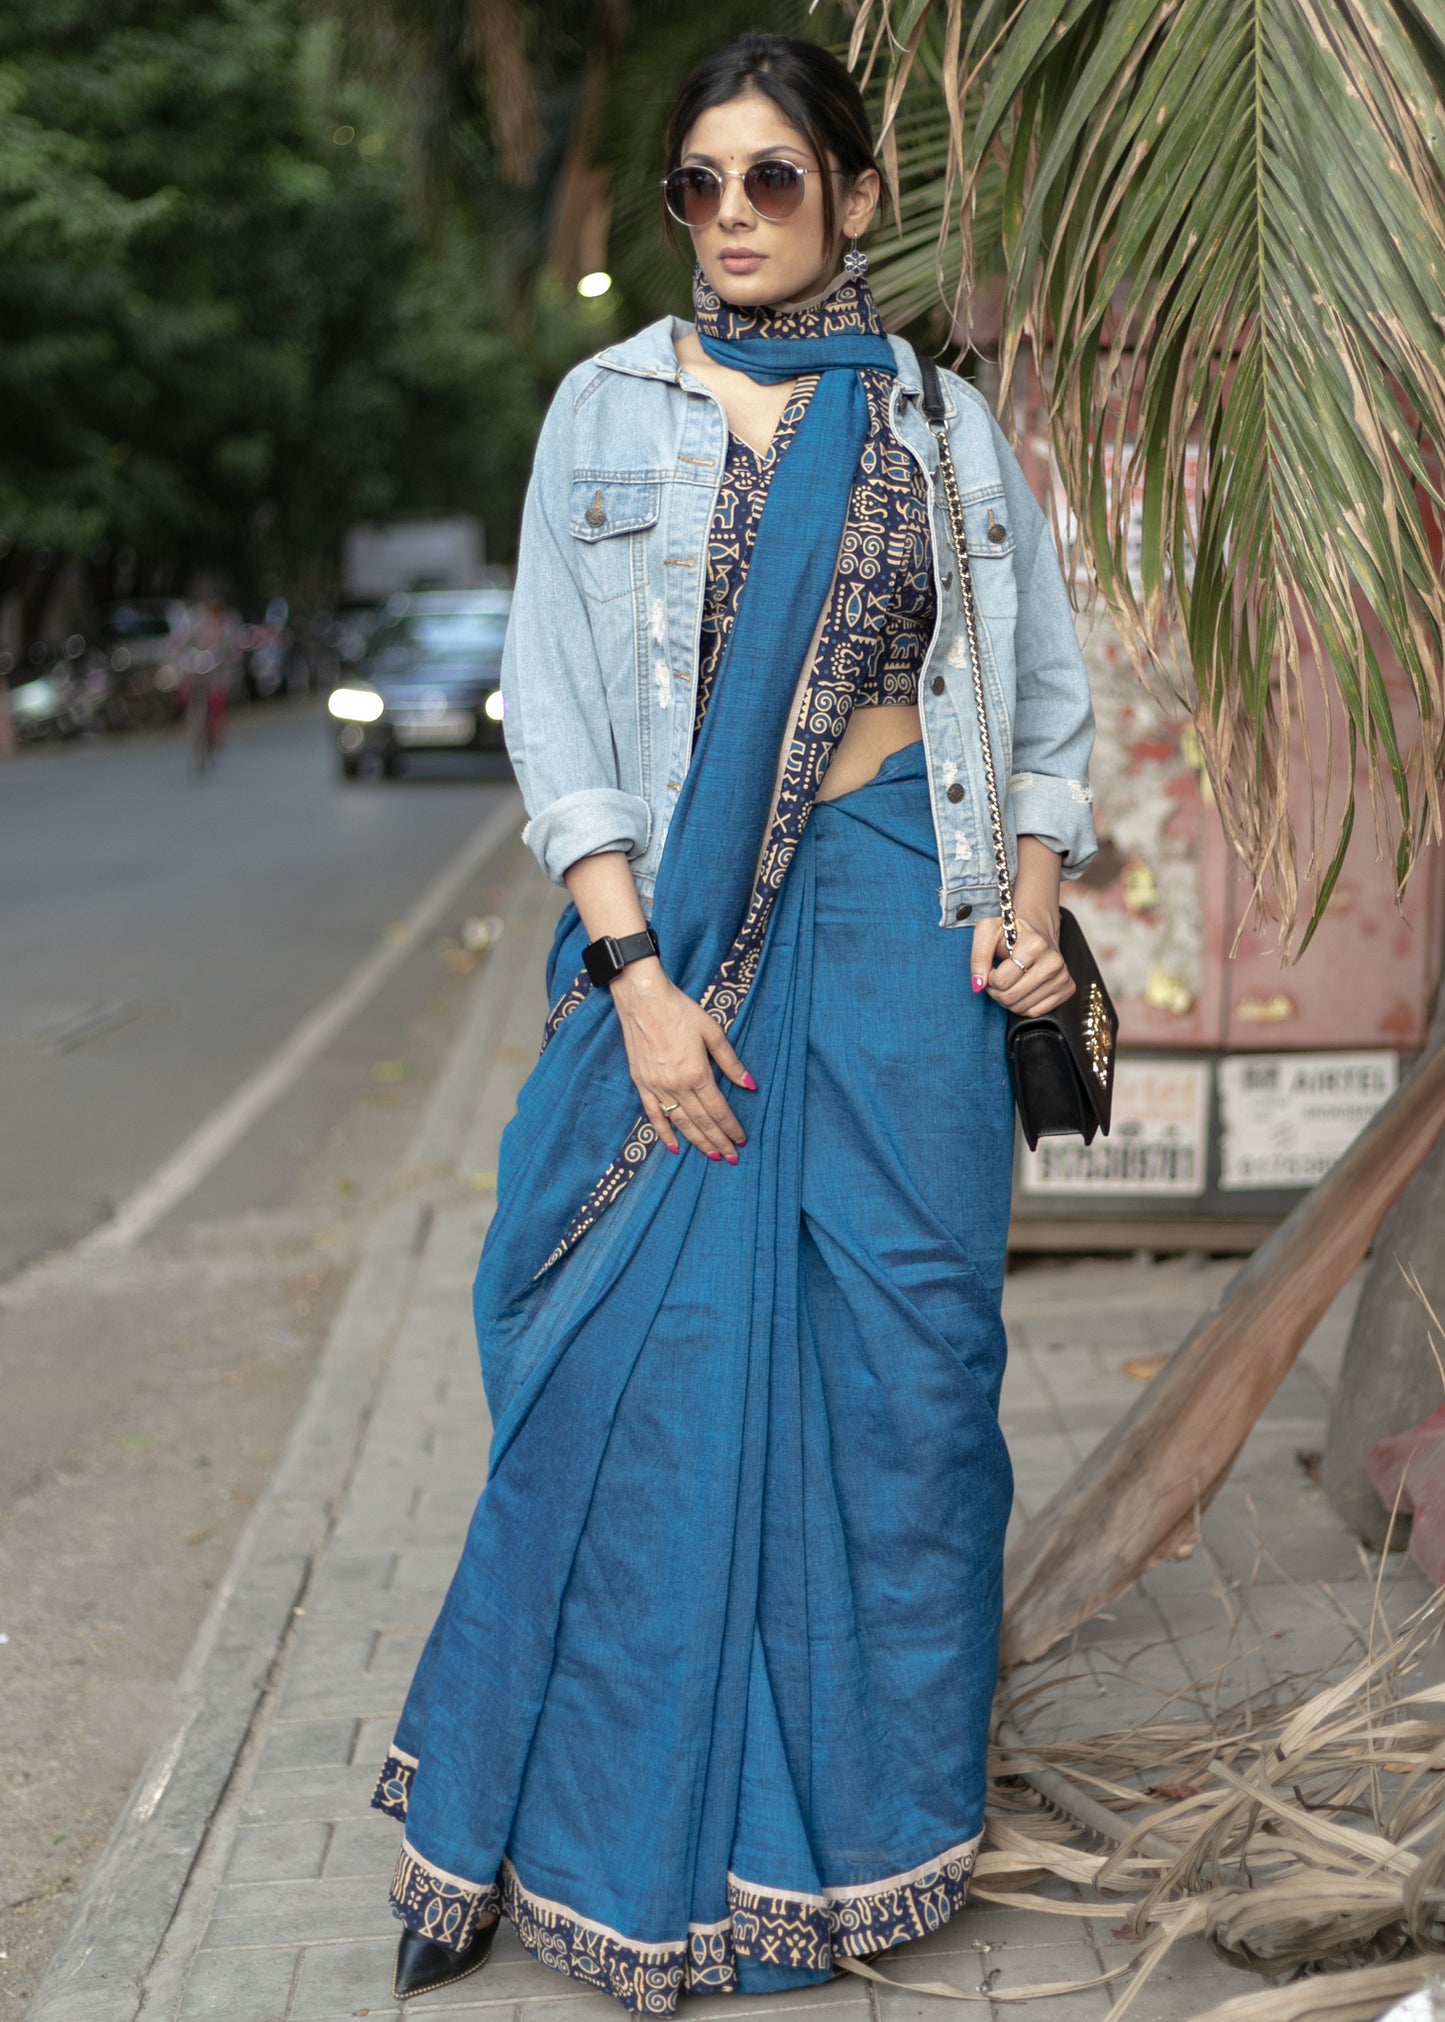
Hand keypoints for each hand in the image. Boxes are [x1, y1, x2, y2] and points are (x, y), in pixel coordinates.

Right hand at [610, 959, 753, 1160]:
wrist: (643, 999)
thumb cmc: (680, 1011)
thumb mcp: (712, 1032)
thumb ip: (731, 1062)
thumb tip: (750, 1085)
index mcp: (697, 1073)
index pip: (718, 1109)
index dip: (731, 1127)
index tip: (742, 1141)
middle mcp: (676, 1085)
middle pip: (702, 1121)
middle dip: (718, 1141)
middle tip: (732, 1157)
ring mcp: (657, 1087)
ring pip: (680, 1123)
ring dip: (697, 1142)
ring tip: (712, 1156)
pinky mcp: (641, 1083)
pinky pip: (653, 1115)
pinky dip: (664, 1133)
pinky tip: (674, 1147)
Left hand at [970, 909, 1074, 1016]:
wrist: (1037, 934)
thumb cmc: (1011, 933)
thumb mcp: (987, 932)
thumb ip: (978, 956)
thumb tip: (978, 984)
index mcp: (1035, 945)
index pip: (1001, 981)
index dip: (990, 978)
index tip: (993, 969)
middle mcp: (1053, 961)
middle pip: (1010, 997)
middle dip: (997, 992)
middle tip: (998, 979)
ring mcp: (1063, 977)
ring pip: (1021, 1008)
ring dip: (1008, 1000)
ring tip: (1010, 982)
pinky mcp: (1067, 989)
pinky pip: (1035, 1013)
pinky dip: (1023, 1005)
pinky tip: (1023, 989)